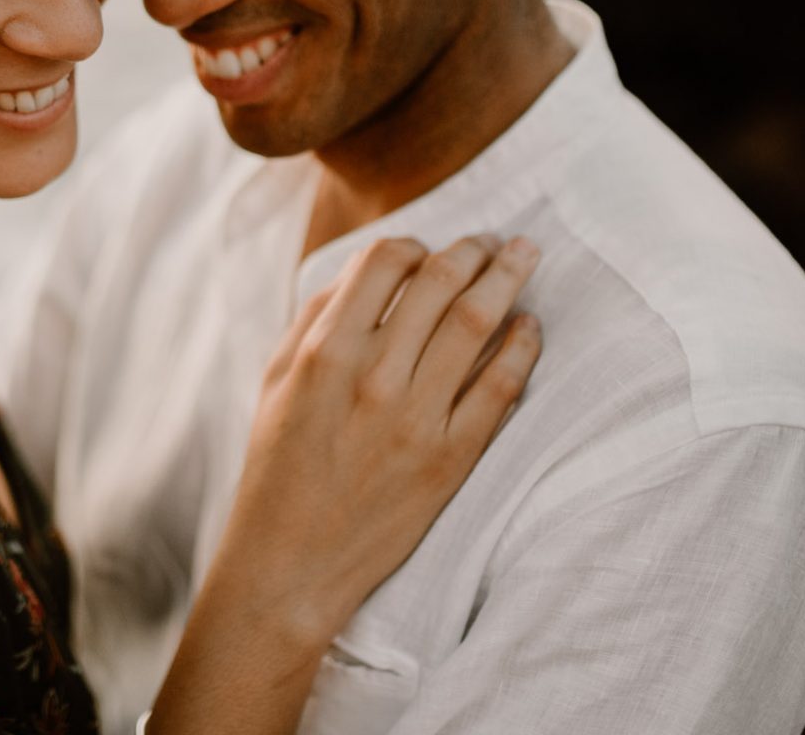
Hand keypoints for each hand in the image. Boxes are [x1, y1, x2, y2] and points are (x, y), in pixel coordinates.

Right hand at [150, 235, 540, 733]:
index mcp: (323, 351)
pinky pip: (500, 387)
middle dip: (473, 248)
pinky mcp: (450, 458)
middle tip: (493, 241)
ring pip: (478, 322)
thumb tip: (365, 271)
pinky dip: (522, 347)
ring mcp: (416, 418)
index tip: (426, 249)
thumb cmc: (277, 468)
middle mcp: (372, 376)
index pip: (383, 262)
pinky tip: (529, 327)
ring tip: (524, 257)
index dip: (412, 245)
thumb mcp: (274, 382)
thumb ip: (314, 320)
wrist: (291, 564)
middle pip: (440, 280)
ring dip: (508, 279)